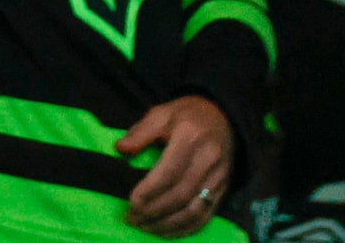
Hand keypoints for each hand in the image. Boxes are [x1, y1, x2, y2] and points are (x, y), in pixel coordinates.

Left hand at [119, 95, 233, 235]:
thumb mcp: (161, 113)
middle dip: (154, 211)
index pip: (170, 172)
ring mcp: (218, 178)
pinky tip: (167, 232)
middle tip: (132, 219)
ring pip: (194, 211)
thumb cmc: (186, 115)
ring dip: (168, 224)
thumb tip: (120, 149)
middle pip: (180, 195)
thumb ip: (140, 131)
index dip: (149, 191)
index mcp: (190, 138)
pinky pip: (205, 216)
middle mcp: (208, 160)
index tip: (131, 202)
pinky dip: (186, 229)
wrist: (223, 118)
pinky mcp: (224, 190)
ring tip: (146, 228)